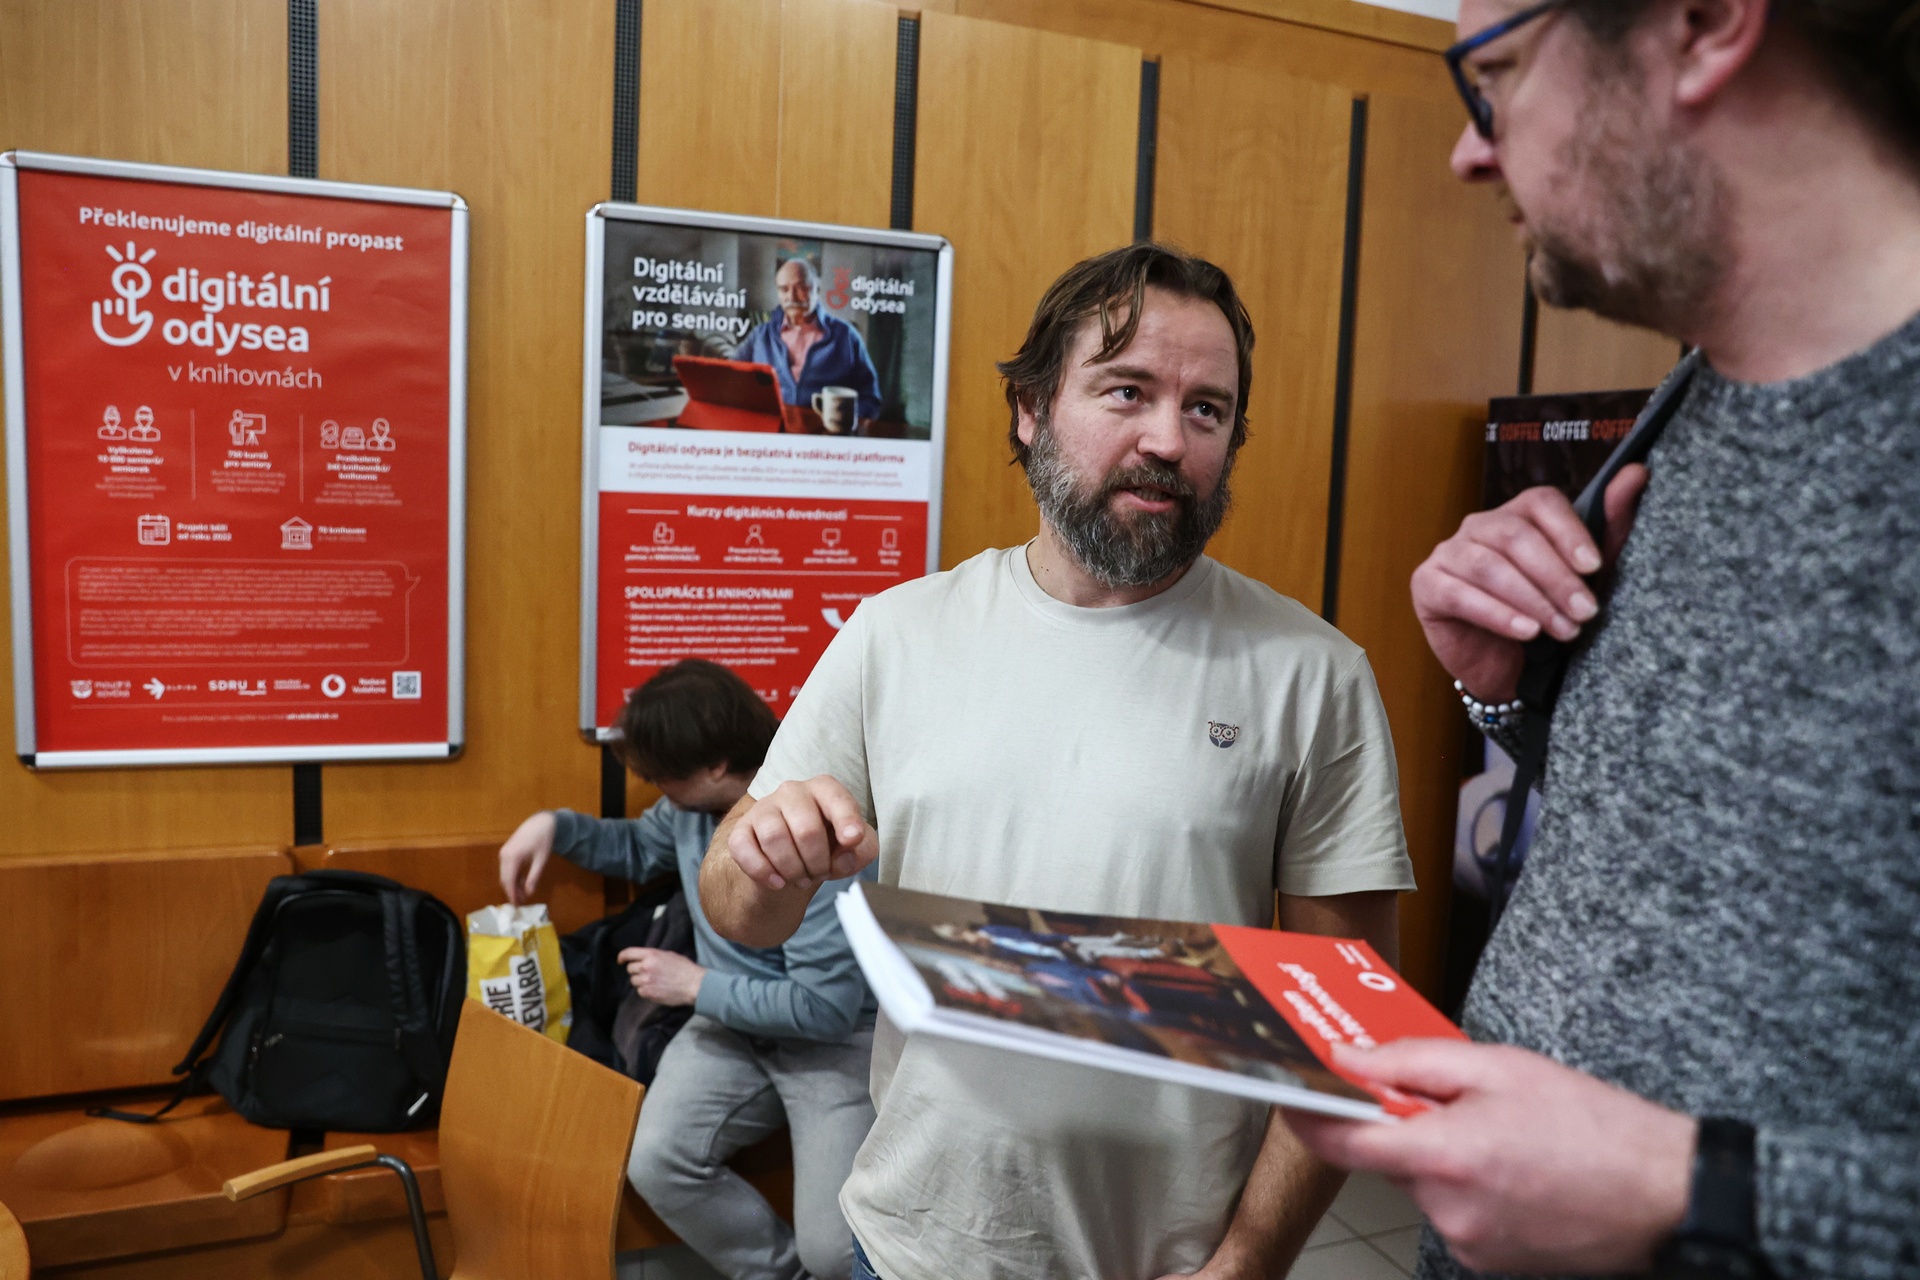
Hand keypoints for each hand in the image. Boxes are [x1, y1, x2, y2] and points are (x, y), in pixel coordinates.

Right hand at [499, 811, 555, 904]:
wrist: (541, 822)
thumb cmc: (543, 841)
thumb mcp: (541, 860)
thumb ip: (534, 877)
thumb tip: (529, 893)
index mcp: (512, 858)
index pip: (509, 881)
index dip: (512, 894)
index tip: (516, 906)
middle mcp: (504, 856)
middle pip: (504, 879)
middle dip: (511, 892)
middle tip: (520, 903)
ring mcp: (504, 853)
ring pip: (505, 874)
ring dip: (512, 885)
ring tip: (522, 894)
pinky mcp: (506, 851)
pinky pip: (507, 868)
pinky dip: (513, 877)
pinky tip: (521, 882)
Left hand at [618, 947, 705, 1005]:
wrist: (693, 984)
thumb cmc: (684, 968)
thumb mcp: (668, 955)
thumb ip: (653, 956)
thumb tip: (642, 959)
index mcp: (651, 955)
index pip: (629, 953)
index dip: (622, 957)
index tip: (620, 960)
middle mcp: (646, 967)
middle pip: (630, 969)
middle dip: (636, 970)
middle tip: (646, 973)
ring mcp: (646, 981)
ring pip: (633, 981)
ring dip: (640, 981)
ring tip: (653, 981)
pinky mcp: (648, 993)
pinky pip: (639, 991)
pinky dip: (645, 990)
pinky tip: (656, 988)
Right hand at [726, 776, 876, 890]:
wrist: (788, 863)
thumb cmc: (827, 846)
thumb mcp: (855, 847)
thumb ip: (862, 849)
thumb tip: (845, 856)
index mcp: (824, 788)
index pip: (837, 798)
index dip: (846, 820)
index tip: (851, 840)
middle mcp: (792, 791)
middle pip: (806, 829)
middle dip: (817, 862)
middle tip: (819, 873)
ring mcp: (763, 808)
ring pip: (774, 839)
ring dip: (792, 870)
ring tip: (801, 879)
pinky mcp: (740, 829)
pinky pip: (744, 849)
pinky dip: (763, 872)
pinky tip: (777, 882)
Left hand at [1283, 1039, 1693, 1274]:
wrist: (1670, 1196)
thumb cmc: (1595, 1126)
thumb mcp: (1500, 1067)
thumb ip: (1413, 1062)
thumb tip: (1349, 1059)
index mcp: (1445, 1155)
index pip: (1343, 1143)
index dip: (1308, 1117)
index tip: (1291, 1093)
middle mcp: (1448, 1208)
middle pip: (1392, 1156)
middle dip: (1410, 1122)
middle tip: (1457, 1095)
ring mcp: (1468, 1242)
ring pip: (1426, 1182)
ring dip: (1446, 1152)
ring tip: (1508, 1133)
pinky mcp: (1489, 1260)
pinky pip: (1455, 1209)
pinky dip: (1471, 1182)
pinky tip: (1519, 1166)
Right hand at [1410, 465, 1648, 701]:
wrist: (1509, 669)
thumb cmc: (1548, 615)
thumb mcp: (1587, 577)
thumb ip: (1610, 527)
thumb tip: (1638, 472)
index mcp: (1518, 515)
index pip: (1541, 502)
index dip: (1569, 532)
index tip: (1595, 567)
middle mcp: (1480, 526)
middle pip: (1515, 535)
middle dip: (1555, 577)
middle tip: (1586, 612)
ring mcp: (1449, 553)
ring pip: (1488, 565)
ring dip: (1531, 600)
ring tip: (1563, 630)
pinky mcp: (1427, 586)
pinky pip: (1459, 594)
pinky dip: (1496, 614)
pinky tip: (1525, 632)